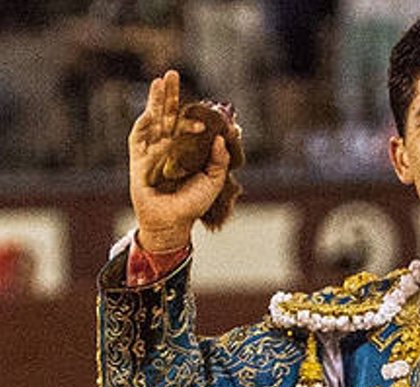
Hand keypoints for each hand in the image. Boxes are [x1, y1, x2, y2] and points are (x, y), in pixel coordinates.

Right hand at [128, 70, 230, 251]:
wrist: (172, 222)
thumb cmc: (193, 203)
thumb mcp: (213, 180)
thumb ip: (219, 159)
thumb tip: (222, 135)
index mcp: (186, 150)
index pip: (189, 124)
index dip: (196, 113)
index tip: (208, 107)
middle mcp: (169, 146)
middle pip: (168, 115)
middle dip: (170, 95)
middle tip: (172, 73)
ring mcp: (152, 151)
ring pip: (153, 120)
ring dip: (155, 100)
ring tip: (159, 81)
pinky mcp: (139, 160)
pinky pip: (139, 138)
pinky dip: (144, 123)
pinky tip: (150, 109)